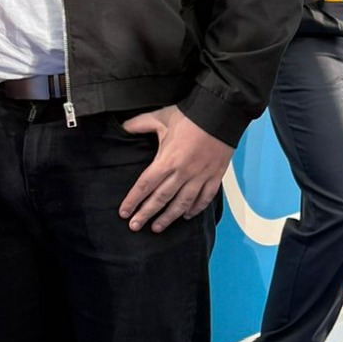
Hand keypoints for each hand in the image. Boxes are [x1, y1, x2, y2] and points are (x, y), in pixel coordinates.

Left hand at [118, 104, 232, 232]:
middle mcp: (182, 172)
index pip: (145, 185)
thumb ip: (139, 124)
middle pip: (161, 199)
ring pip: (182, 203)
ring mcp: (200, 176)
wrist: (220, 113)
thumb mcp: (161, 117)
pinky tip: (187, 215)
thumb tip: (122, 126)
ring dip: (169, 217)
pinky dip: (196, 208)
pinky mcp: (215, 176)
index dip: (133, 200)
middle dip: (146, 214)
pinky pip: (205, 198)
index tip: (124, 212)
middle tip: (135, 226)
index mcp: (167, 160)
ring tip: (157, 227)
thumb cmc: (189, 116)